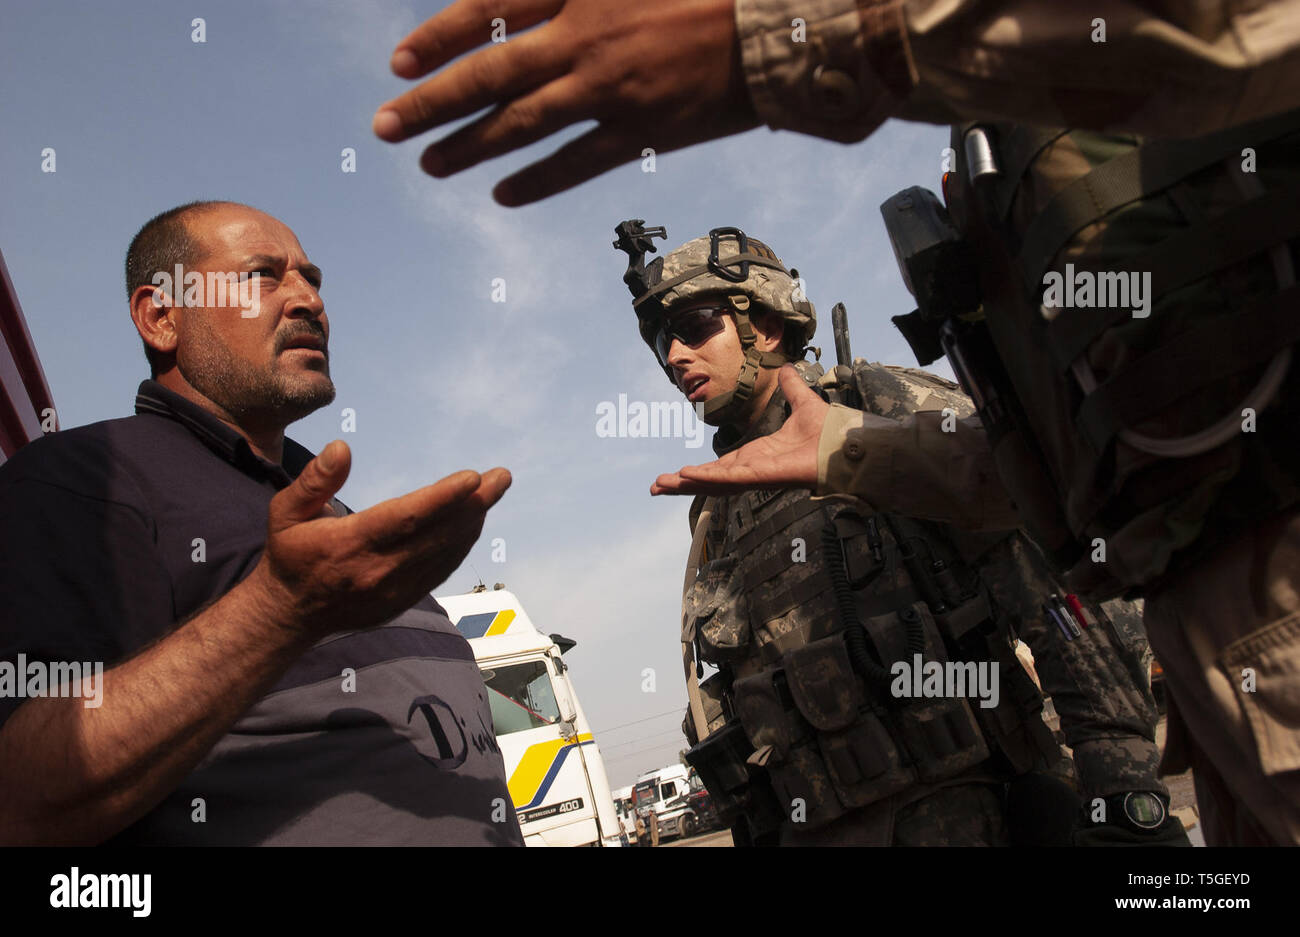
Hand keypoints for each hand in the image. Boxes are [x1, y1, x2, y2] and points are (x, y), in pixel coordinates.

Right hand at [250, 439, 510, 637]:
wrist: (289, 613)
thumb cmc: (290, 553)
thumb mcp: (284, 511)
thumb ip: (314, 480)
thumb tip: (342, 447)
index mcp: (349, 545)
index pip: (405, 518)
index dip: (443, 498)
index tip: (473, 478)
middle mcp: (377, 570)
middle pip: (436, 534)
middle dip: (475, 504)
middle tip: (502, 477)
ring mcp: (393, 590)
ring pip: (444, 552)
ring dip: (472, 521)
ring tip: (492, 491)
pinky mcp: (402, 601)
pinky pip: (440, 570)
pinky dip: (461, 544)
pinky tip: (473, 521)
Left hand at [372, 0, 758, 205]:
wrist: (777, 26)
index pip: (489, 11)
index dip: (439, 37)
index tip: (398, 61)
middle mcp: (586, 38)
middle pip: (490, 75)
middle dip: (431, 102)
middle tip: (386, 127)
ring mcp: (612, 89)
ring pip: (523, 125)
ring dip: (469, 147)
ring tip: (429, 165)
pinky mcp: (643, 130)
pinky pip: (577, 163)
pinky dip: (536, 180)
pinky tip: (502, 195)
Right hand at [651, 365, 826, 494]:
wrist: (846, 444)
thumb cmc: (829, 433)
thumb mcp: (802, 402)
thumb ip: (792, 386)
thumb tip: (788, 367)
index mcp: (757, 456)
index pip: (721, 467)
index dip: (699, 470)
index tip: (678, 473)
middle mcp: (752, 469)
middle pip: (709, 479)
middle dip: (682, 483)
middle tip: (656, 486)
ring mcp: (756, 475)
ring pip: (714, 483)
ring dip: (687, 483)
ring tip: (661, 485)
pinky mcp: (763, 476)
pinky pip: (731, 478)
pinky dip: (707, 477)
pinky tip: (686, 476)